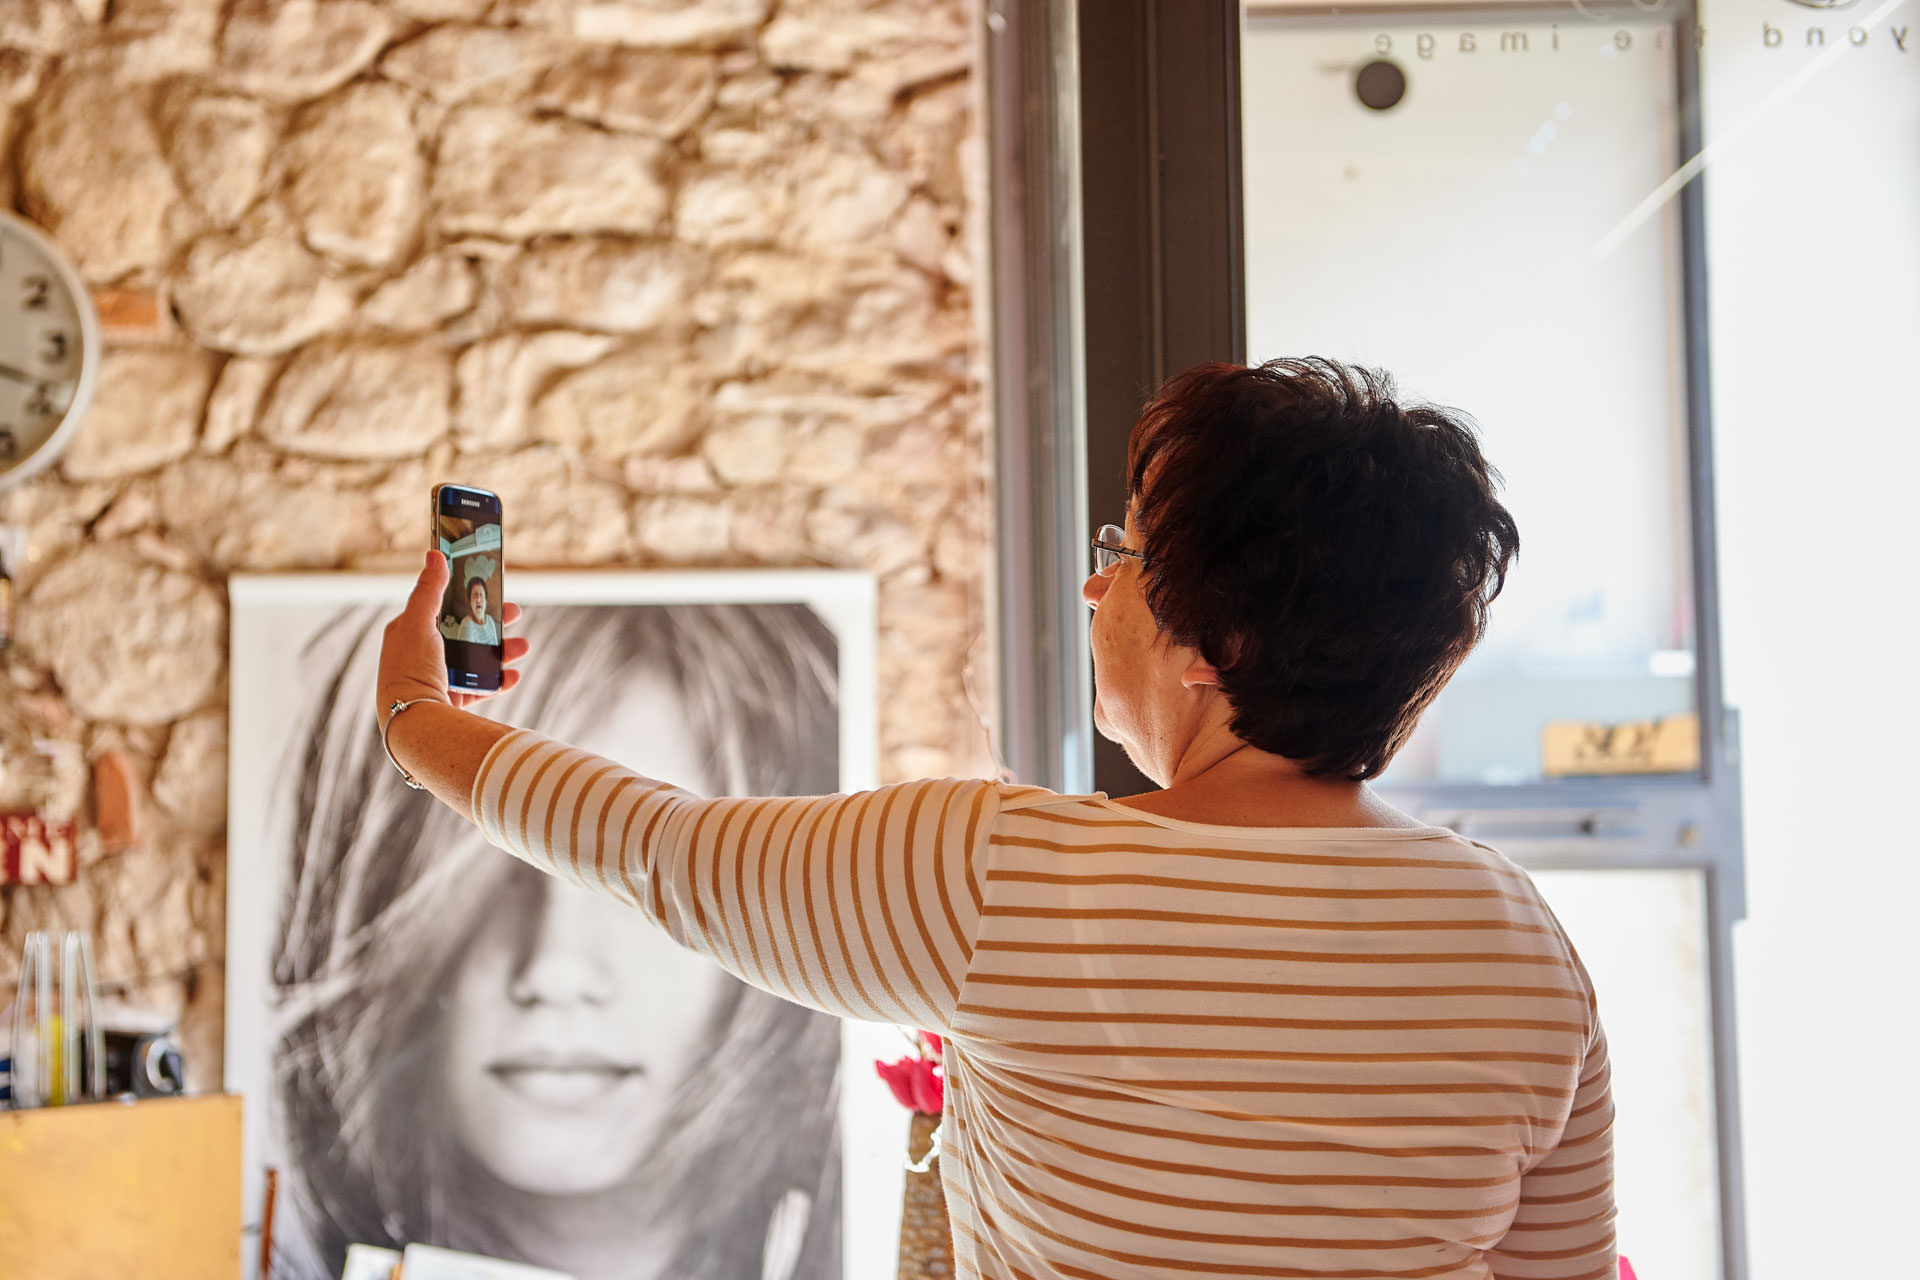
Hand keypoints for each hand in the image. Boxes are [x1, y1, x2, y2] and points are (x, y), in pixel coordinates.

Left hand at [377, 551, 528, 724]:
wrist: (415, 722)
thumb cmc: (410, 669)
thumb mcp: (418, 623)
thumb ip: (429, 590)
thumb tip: (435, 554)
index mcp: (409, 634)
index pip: (439, 607)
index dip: (463, 595)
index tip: (487, 587)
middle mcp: (422, 656)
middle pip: (463, 632)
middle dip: (491, 622)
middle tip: (514, 613)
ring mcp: (438, 679)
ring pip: (476, 659)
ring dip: (502, 651)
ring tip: (523, 647)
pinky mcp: (452, 702)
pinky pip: (481, 688)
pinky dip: (499, 681)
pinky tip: (514, 675)